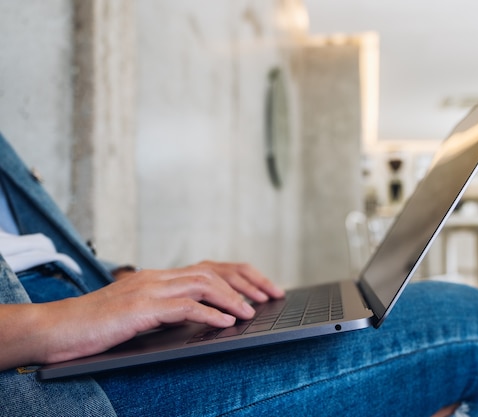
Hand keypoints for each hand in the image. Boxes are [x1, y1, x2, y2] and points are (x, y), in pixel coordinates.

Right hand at [4, 261, 283, 367]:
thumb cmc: (98, 326)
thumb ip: (169, 310)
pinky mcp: (141, 308)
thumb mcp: (141, 314)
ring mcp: (150, 290)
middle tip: (273, 294)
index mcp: (161, 277)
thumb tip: (205, 317)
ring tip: (253, 311)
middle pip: (214, 269)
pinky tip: (226, 323)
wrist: (58, 329)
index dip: (242, 276)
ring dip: (233, 298)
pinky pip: (184, 306)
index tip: (265, 289)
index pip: (211, 268)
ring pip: (203, 283)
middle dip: (248, 281)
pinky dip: (209, 313)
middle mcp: (159, 277)